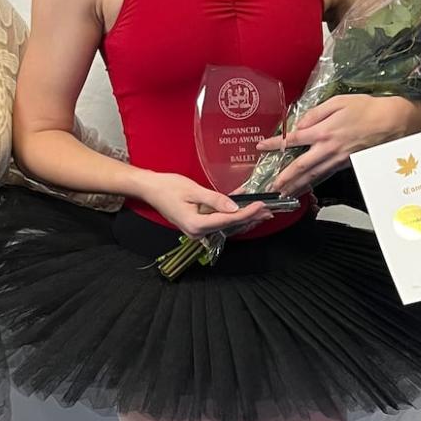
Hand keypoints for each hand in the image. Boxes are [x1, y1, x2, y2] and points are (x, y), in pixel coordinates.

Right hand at [140, 173, 271, 238]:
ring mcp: (197, 231)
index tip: (260, 206)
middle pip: (230, 226)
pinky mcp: (198, 226)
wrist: (150, 189)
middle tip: (269, 211)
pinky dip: (232, 216)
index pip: (228, 220)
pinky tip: (244, 210)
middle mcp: (198, 233)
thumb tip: (234, 207)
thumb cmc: (168, 187)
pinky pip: (219, 222)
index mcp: (196, 225)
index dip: (246, 213)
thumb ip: (215, 200)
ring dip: (244, 218)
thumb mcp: (193, 190)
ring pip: (226, 225)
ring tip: (262, 212)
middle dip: (250, 217)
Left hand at [259, 95, 420, 193]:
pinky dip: (313, 184)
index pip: (293, 140)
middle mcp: (328, 149)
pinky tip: (305, 189)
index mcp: (323, 131)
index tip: (261, 147)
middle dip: (283, 179)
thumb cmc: (366, 108)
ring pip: (312, 177)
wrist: (392, 122)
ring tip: (283, 195)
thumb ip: (315, 113)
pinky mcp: (346, 165)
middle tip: (270, 188)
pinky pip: (325, 176)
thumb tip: (299, 124)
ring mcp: (337, 160)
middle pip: (300, 167)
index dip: (275, 144)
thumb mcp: (338, 102)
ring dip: (296, 187)